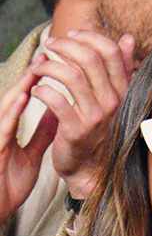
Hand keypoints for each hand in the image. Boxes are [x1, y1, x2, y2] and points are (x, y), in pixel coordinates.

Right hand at [0, 56, 57, 224]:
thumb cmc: (8, 182)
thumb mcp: (31, 154)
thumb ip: (43, 131)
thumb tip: (58, 109)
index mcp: (12, 128)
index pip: (28, 100)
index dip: (43, 80)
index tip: (61, 62)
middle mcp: (2, 128)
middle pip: (17, 96)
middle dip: (33, 75)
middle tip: (49, 54)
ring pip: (8, 106)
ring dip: (21, 86)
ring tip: (38, 67)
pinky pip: (4, 126)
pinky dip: (12, 110)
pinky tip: (22, 97)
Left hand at [30, 31, 134, 198]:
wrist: (94, 168)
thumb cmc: (101, 128)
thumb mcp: (116, 95)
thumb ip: (121, 67)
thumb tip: (128, 39)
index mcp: (124, 89)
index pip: (111, 52)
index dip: (89, 37)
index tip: (71, 34)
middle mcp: (113, 100)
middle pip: (89, 59)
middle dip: (65, 46)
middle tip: (50, 45)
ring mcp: (96, 116)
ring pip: (71, 76)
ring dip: (49, 66)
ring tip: (38, 66)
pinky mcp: (76, 129)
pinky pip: (56, 101)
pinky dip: (42, 91)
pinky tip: (36, 90)